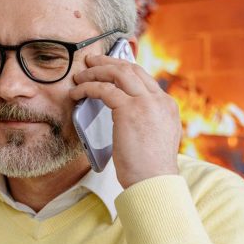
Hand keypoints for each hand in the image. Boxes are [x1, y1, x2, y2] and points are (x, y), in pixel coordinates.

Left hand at [69, 54, 181, 187]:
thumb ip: (147, 122)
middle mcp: (159, 100)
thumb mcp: (155, 139)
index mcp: (167, 106)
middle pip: (132, 69)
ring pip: (118, 73)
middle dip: (108, 62)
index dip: (124, 70)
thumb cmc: (149, 169)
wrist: (154, 182)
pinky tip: (77, 92)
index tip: (108, 69)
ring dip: (96, 71)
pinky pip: (104, 89)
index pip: (144, 78)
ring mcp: (146, 102)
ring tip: (80, 75)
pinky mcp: (129, 110)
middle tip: (91, 62)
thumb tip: (129, 118)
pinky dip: (88, 88)